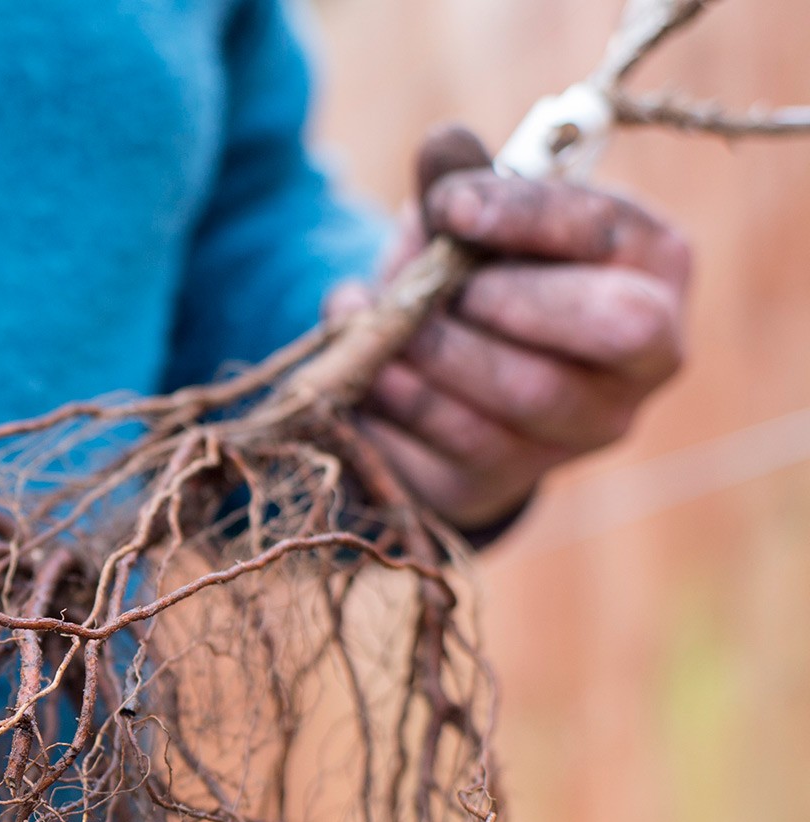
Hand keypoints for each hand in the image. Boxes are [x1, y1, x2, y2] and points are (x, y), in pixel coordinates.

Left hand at [330, 126, 691, 532]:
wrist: (451, 384)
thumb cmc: (479, 277)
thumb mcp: (471, 221)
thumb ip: (461, 183)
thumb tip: (443, 144)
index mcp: (652, 266)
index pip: (609, 235)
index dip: (522, 214)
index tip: (446, 204)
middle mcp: (645, 357)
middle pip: (609, 326)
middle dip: (504, 296)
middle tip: (435, 285)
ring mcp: (583, 430)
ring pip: (522, 393)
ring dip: (431, 349)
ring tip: (372, 316)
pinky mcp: (508, 481)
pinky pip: (454, 448)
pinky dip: (393, 402)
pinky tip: (363, 369)